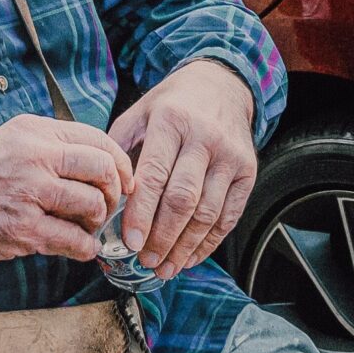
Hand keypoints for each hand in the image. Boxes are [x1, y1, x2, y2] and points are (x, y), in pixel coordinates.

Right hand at [0, 115, 132, 263]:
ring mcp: (29, 194)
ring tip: (87, 227)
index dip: (121, 163)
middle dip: (115, 192)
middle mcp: (35, 158)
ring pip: (92, 206)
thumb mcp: (13, 139)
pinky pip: (72, 241)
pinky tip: (78, 247)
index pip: (98, 140)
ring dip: (97, 221)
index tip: (126, 180)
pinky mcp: (22, 230)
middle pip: (102, 170)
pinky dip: (83, 247)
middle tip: (109, 206)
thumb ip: (53, 145)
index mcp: (36, 133)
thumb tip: (100, 162)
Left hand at [109, 60, 257, 280]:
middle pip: (183, 199)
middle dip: (162, 236)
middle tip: (145, 260)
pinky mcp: (248, 170)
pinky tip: (190, 256)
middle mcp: (205, 137)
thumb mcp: (139, 113)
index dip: (142, 213)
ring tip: (165, 266)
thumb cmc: (173, 105)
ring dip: (184, 246)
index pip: (155, 175)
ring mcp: (230, 155)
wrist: (222, 85)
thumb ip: (118, 150)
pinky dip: (209, 242)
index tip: (131, 241)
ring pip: (208, 212)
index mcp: (172, 121)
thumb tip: (105, 197)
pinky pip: (229, 215)